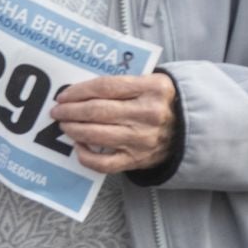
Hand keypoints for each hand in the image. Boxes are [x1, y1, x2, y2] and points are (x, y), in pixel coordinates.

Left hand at [51, 73, 177, 173]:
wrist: (190, 130)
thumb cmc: (163, 104)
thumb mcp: (154, 84)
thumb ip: (125, 84)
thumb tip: (83, 91)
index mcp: (154, 88)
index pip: (106, 86)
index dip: (79, 91)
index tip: (64, 95)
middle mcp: (149, 113)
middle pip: (97, 111)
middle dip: (70, 111)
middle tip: (57, 111)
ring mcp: (142, 138)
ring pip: (96, 135)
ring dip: (73, 129)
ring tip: (64, 125)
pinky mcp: (137, 160)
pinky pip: (103, 162)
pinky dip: (86, 155)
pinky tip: (79, 146)